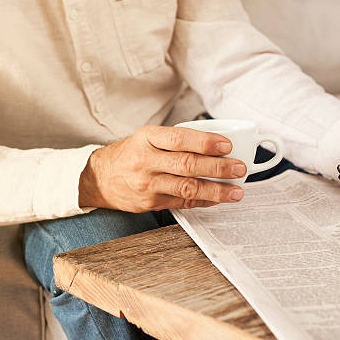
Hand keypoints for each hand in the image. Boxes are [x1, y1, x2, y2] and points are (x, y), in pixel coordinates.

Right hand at [78, 125, 247, 211]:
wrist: (100, 178)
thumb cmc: (130, 154)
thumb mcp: (146, 137)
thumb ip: (176, 140)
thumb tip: (216, 144)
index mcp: (147, 138)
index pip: (180, 139)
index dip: (206, 143)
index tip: (227, 146)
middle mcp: (145, 161)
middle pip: (188, 165)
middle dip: (218, 168)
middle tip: (239, 168)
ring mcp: (147, 184)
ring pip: (187, 188)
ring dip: (216, 191)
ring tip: (236, 191)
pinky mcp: (150, 203)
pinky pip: (182, 203)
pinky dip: (203, 201)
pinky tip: (217, 199)